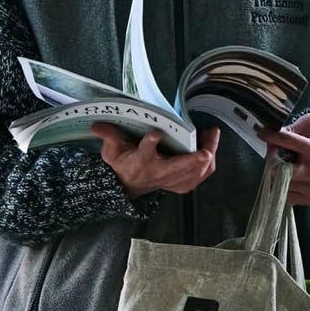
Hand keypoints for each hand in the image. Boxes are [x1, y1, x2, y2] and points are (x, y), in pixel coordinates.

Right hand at [91, 123, 220, 198]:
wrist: (128, 185)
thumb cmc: (122, 164)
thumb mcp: (111, 150)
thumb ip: (108, 136)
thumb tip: (97, 125)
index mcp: (141, 161)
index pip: (144, 152)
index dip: (149, 143)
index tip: (155, 134)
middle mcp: (158, 172)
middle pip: (178, 168)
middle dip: (193, 160)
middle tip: (206, 149)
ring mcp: (171, 180)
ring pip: (193, 174)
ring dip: (206, 158)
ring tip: (212, 138)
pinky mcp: (180, 184)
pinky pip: (199, 178)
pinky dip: (207, 167)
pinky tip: (212, 152)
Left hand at [257, 112, 309, 205]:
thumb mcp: (309, 125)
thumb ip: (291, 127)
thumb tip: (271, 134)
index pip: (289, 141)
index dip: (272, 136)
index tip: (262, 133)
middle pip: (282, 168)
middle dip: (273, 160)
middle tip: (273, 154)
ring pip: (281, 181)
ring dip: (276, 173)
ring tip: (284, 164)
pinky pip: (285, 194)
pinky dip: (281, 185)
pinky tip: (288, 176)